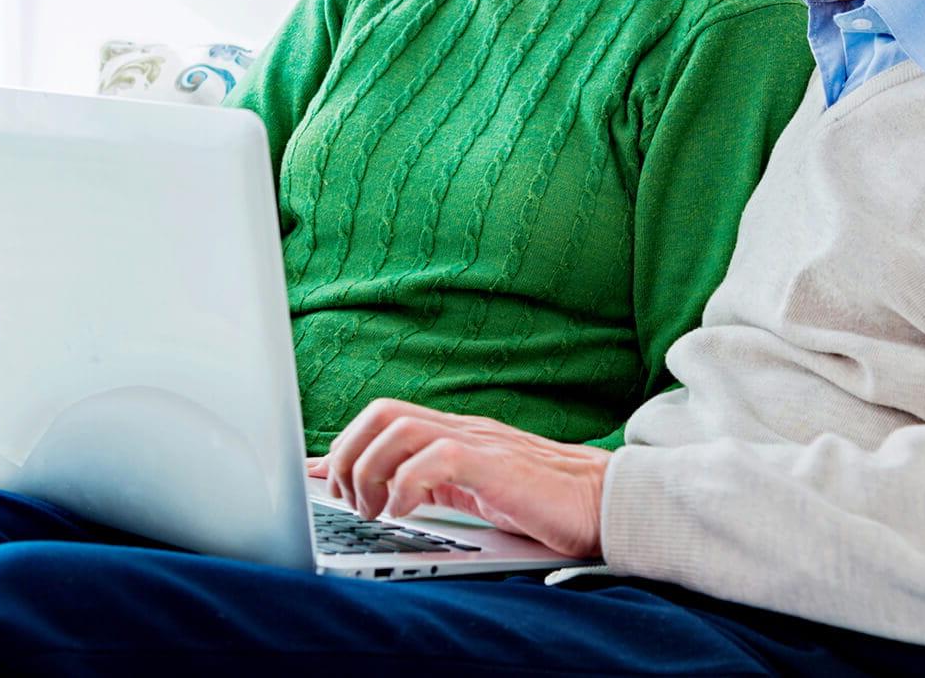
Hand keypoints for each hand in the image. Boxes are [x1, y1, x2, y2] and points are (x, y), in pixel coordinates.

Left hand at [312, 398, 610, 558]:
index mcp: (456, 435)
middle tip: (348, 501)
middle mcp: (463, 430)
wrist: (607, 503)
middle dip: (348, 456)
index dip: (342, 445)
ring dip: (370, 470)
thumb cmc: (545, 505)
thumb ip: (430, 486)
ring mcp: (479, 442)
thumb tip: (379, 497)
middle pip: (381, 413)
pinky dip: (405, 484)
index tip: (316, 476)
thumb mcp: (473, 494)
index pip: (384, 418)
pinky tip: (403, 512)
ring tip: (373, 510)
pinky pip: (435, 457)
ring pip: (399, 428)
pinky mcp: (496, 464)